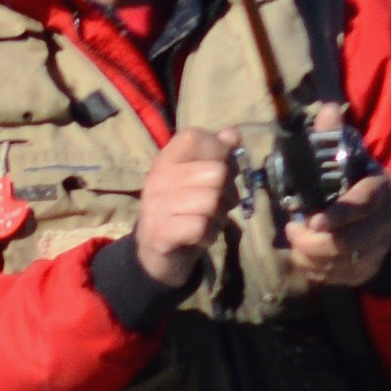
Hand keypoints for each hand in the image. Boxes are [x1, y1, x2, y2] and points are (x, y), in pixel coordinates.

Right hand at [131, 129, 237, 293]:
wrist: (156, 256)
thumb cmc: (185, 212)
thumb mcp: (201, 180)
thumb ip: (217, 155)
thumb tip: (233, 133)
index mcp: (167, 160)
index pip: (195, 136)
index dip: (218, 150)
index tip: (220, 168)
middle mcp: (158, 178)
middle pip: (216, 172)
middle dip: (227, 192)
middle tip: (217, 205)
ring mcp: (157, 206)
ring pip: (211, 200)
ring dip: (219, 217)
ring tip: (207, 221)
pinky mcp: (160, 232)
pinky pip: (201, 226)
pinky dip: (209, 235)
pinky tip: (200, 237)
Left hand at [275, 163, 390, 290]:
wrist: (369, 200)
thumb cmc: (348, 180)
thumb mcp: (340, 167)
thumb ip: (323, 177)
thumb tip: (297, 204)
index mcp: (380, 188)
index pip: (362, 204)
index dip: (338, 216)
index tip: (314, 223)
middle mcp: (386, 221)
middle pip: (348, 242)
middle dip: (311, 242)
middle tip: (292, 231)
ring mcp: (380, 248)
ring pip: (341, 263)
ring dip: (309, 257)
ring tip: (294, 244)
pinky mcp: (369, 268)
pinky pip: (340, 277)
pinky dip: (316, 270)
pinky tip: (303, 258)